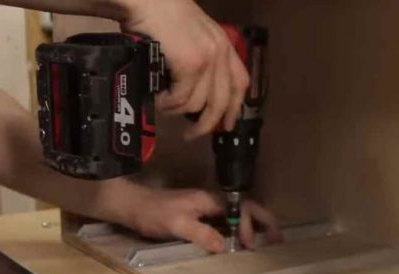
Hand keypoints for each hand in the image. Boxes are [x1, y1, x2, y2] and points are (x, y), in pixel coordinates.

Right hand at [121, 0, 249, 139]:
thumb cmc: (159, 12)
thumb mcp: (189, 34)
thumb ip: (198, 56)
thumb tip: (193, 90)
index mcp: (222, 44)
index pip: (240, 83)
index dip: (235, 107)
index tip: (226, 125)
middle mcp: (220, 52)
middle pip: (222, 101)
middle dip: (207, 124)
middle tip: (192, 136)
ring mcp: (207, 59)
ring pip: (198, 103)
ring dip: (178, 111)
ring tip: (164, 106)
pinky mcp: (191, 65)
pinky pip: (181, 98)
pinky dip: (168, 104)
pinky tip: (159, 98)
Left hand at [128, 188, 281, 252]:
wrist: (130, 206)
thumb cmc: (152, 213)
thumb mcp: (176, 225)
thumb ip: (201, 233)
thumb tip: (224, 246)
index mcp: (209, 199)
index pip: (239, 209)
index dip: (248, 226)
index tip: (250, 245)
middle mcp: (211, 200)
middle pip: (244, 207)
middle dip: (263, 221)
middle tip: (279, 238)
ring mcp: (205, 207)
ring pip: (237, 213)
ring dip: (253, 225)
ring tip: (266, 240)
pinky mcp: (199, 214)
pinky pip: (226, 219)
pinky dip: (239, 228)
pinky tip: (241, 240)